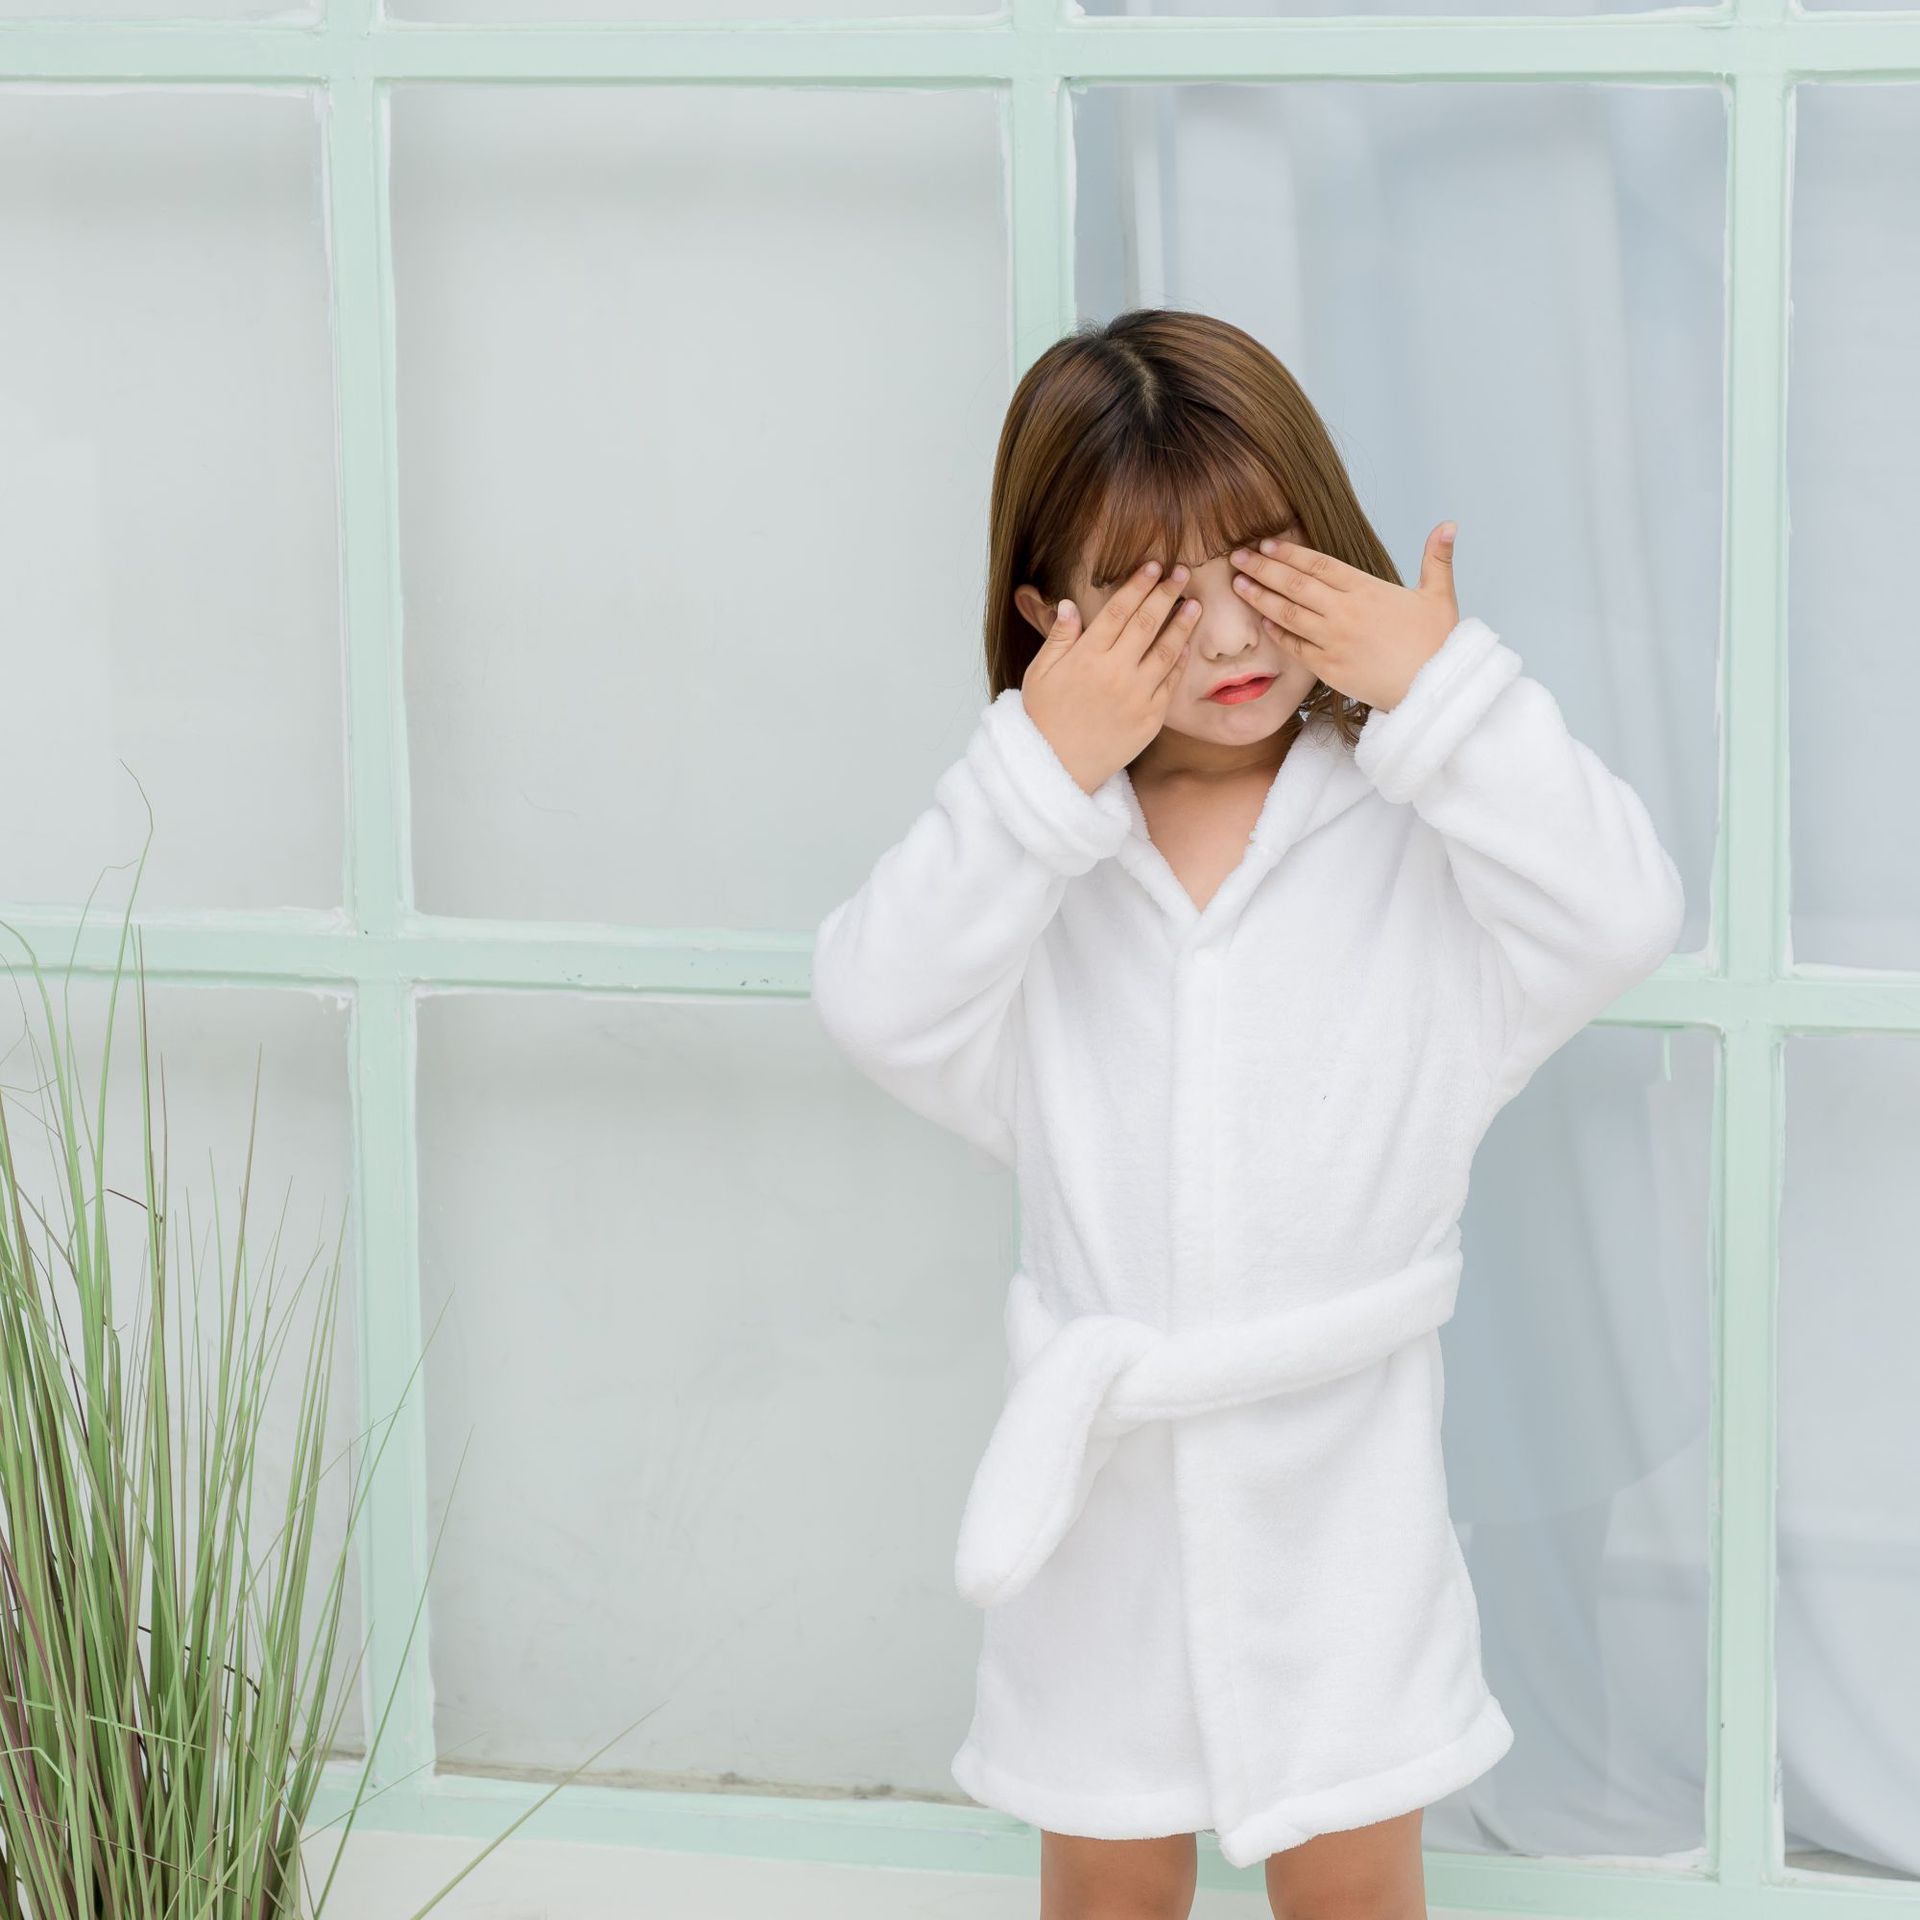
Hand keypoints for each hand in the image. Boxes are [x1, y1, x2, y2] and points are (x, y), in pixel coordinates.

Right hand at [1022, 559, 1201, 792]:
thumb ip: (1058, 637)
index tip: (1153, 566)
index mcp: (1087, 657)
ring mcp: (1137, 696)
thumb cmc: (1044, 719)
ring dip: (1183, 623)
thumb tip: (1070, 604)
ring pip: (1167, 650)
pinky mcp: (1151, 718)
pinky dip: (1180, 661)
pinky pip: (1171, 683)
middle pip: (1148, 622)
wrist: (1057, 769)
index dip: (1138, 585)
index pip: (1118, 610)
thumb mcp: (1040, 674)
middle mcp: (1115, 672)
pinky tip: (1186, 646)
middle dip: (1167, 593)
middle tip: (1182, 572)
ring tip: (1195, 604)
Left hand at [1226, 521, 1461, 712]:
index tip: (1265, 543)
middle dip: (1262, 568)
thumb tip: (1449, 524)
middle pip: (1295, 584)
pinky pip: (1295, 647)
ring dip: (1260, 597)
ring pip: (1288, 613)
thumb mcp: (1440, 596)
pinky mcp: (1328, 668)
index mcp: (1367, 589)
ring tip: (1237, 584)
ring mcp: (1334, 640)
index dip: (1288, 552)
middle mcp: (1345, 612)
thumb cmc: (1437, 643)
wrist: (1434, 689)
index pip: (1318, 564)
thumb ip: (1437, 558)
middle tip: (1237, 556)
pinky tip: (1263, 622)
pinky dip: (1278, 633)